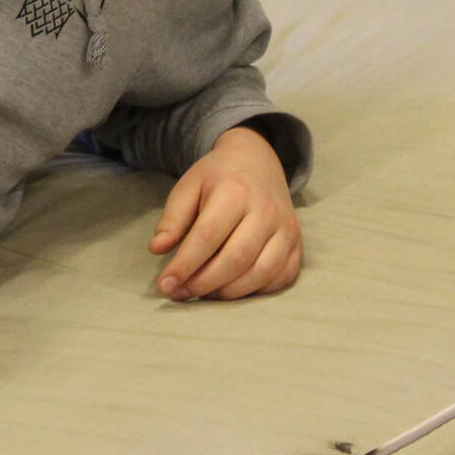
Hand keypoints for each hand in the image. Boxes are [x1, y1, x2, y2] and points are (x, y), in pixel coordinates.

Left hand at [149, 126, 300, 301]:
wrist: (257, 161)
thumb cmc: (218, 178)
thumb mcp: (188, 187)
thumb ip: (172, 218)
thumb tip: (157, 249)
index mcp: (235, 192)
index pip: (207, 237)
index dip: (185, 265)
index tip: (165, 284)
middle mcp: (266, 211)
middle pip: (235, 260)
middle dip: (204, 283)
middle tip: (180, 293)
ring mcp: (286, 229)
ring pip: (261, 273)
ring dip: (228, 292)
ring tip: (203, 294)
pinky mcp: (297, 244)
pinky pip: (281, 278)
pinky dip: (256, 291)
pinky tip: (232, 289)